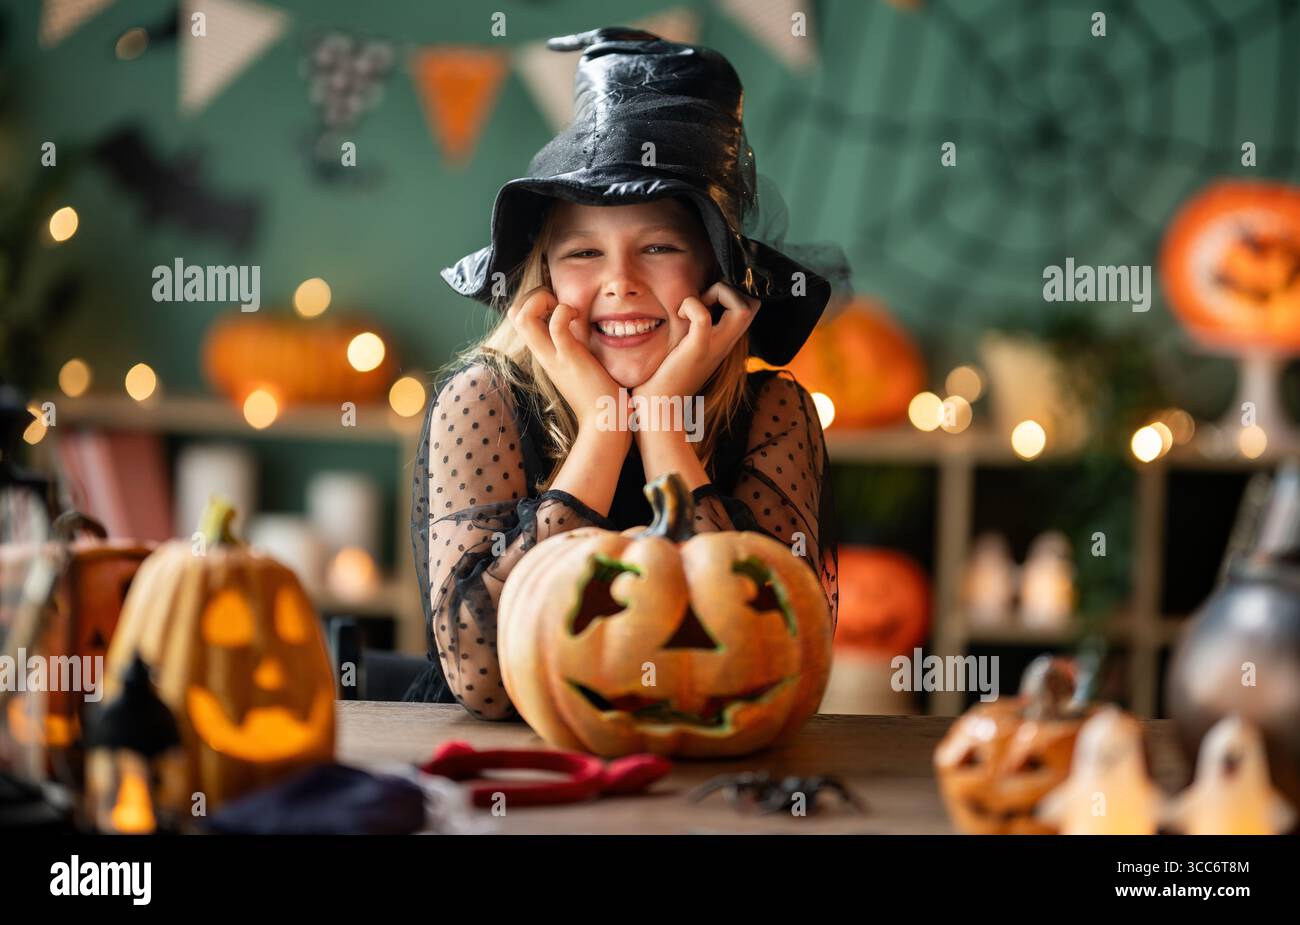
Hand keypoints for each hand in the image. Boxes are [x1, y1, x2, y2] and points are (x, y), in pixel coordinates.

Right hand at [508, 285, 624, 431]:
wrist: (605, 421)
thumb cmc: (599, 394)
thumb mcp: (578, 365)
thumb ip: (574, 349)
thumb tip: (581, 332)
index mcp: (545, 354)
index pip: (518, 319)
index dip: (533, 302)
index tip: (558, 307)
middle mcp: (543, 354)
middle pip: (513, 314)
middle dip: (532, 296)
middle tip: (558, 305)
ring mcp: (553, 356)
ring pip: (522, 317)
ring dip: (542, 300)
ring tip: (565, 309)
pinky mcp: (570, 357)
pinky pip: (556, 324)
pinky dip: (564, 311)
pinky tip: (579, 317)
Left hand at [633, 281, 759, 403]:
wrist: (658, 406)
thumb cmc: (666, 375)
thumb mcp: (688, 345)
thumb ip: (695, 326)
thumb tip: (688, 300)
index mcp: (725, 340)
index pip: (750, 305)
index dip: (733, 292)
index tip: (705, 299)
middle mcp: (726, 343)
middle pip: (754, 304)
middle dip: (731, 289)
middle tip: (703, 300)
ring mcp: (715, 347)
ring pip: (743, 308)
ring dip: (719, 294)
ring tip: (693, 307)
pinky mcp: (697, 350)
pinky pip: (703, 317)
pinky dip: (691, 305)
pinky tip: (678, 315)